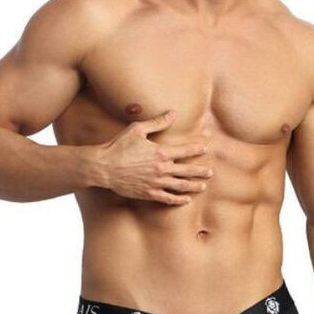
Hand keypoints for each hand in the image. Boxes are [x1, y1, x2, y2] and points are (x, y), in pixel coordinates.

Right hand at [96, 108, 213, 205]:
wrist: (103, 167)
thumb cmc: (119, 146)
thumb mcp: (138, 130)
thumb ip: (158, 122)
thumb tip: (173, 113)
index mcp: (161, 152)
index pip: (185, 151)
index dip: (196, 149)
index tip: (205, 148)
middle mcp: (162, 169)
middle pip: (187, 171)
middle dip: (200, 171)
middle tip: (210, 172)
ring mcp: (156, 183)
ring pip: (180, 186)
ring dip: (193, 186)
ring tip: (202, 186)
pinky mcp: (148, 194)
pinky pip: (167, 199)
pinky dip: (178, 200)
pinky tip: (185, 200)